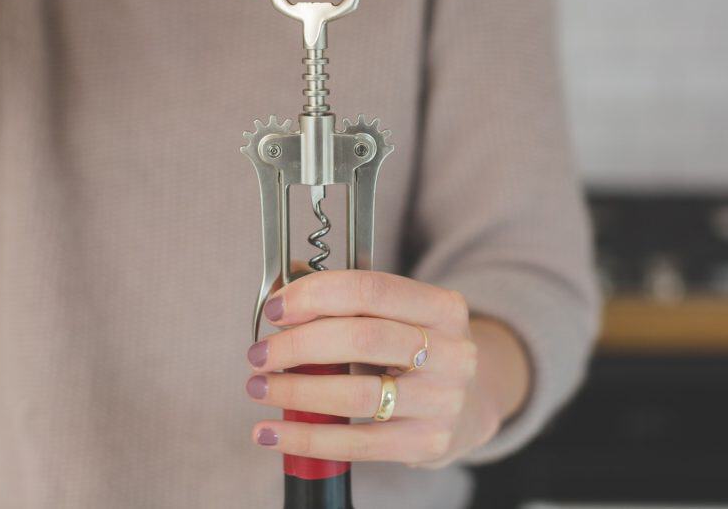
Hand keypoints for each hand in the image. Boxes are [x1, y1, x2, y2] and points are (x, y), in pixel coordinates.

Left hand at [244, 270, 529, 466]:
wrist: (467, 406)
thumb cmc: (416, 354)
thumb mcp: (395, 317)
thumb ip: (344, 299)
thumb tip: (282, 284)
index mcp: (444, 307)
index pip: (372, 290)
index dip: (316, 295)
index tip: (276, 308)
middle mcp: (452, 352)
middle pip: (362, 339)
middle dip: (298, 345)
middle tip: (260, 353)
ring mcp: (443, 401)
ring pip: (356, 396)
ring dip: (295, 391)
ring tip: (260, 387)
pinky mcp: (428, 442)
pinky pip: (356, 443)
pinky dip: (305, 438)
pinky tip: (271, 431)